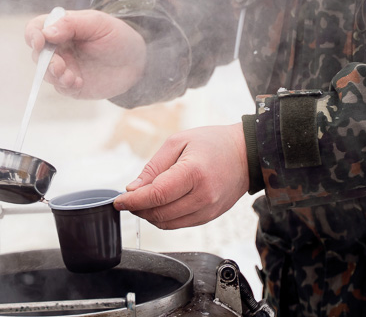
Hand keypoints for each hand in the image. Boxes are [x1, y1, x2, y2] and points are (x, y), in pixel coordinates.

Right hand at [25, 9, 146, 99]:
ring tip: (71, 77)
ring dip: (54, 75)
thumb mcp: (99, 23)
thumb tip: (47, 32)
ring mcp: (64, 67)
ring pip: (46, 72)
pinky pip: (60, 87)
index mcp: (62, 27)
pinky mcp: (72, 85)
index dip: (33, 34)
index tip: (40, 41)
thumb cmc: (118, 36)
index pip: (36, 28)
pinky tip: (78, 82)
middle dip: (45, 60)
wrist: (137, 61)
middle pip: (37, 54)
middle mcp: (59, 48)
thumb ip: (72, 24)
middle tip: (60, 65)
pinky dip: (65, 86)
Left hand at [113, 124, 248, 228]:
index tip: (118, 201)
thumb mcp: (179, 141)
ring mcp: (208, 210)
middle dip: (138, 209)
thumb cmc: (213, 142)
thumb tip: (134, 189)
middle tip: (129, 199)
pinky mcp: (210, 217)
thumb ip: (154, 166)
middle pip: (159, 213)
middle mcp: (203, 196)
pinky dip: (165, 218)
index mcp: (194, 173)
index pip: (156, 195)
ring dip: (150, 216)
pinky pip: (180, 224)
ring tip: (143, 201)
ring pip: (167, 224)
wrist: (247, 154)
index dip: (132, 201)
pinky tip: (161, 205)